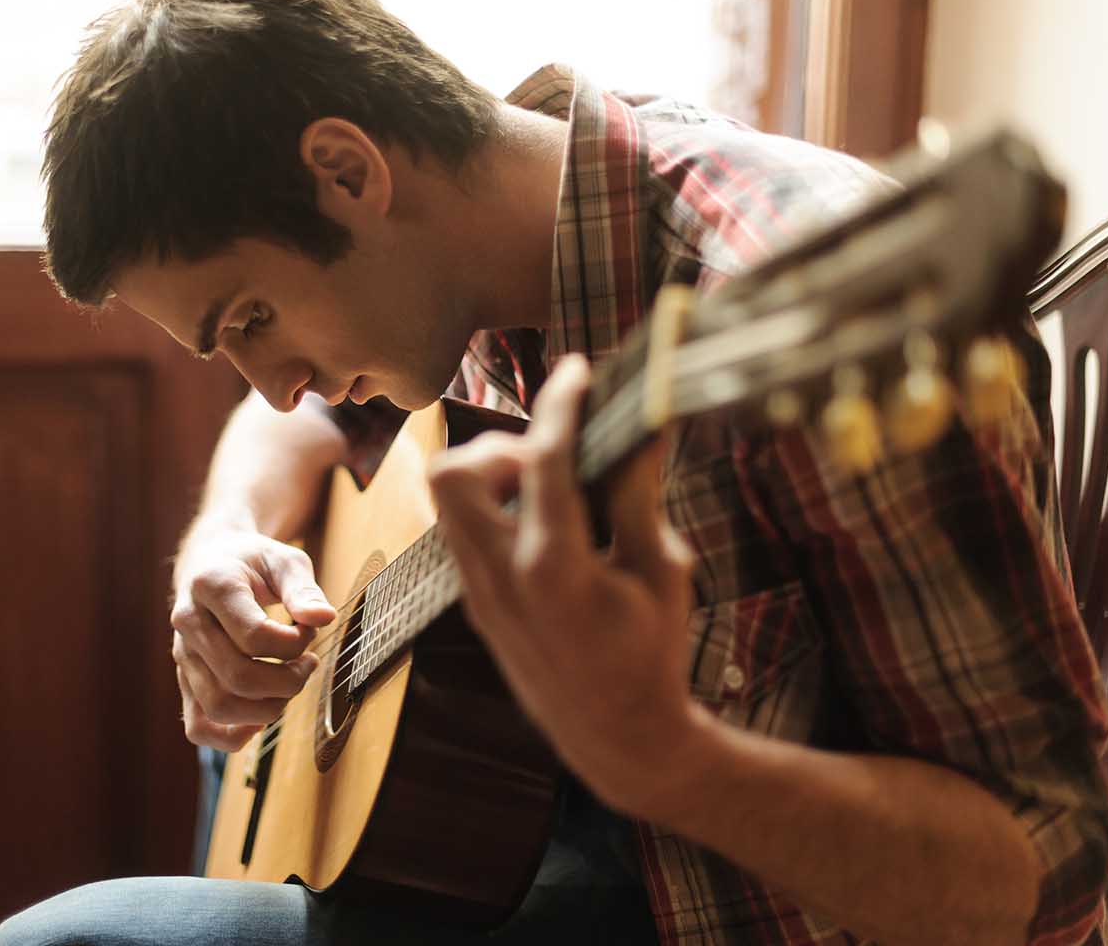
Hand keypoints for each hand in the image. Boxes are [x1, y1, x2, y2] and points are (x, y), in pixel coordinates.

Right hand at [170, 522, 336, 750]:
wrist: (210, 562)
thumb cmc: (253, 562)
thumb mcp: (283, 560)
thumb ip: (303, 588)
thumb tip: (323, 618)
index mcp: (211, 586)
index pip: (254, 636)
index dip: (293, 644)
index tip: (308, 631)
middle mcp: (188, 622)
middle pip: (237, 677)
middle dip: (287, 681)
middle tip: (308, 665)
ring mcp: (183, 655)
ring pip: (218, 707)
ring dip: (267, 709)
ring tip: (288, 686)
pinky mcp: (184, 680)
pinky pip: (198, 727)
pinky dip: (232, 735)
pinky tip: (260, 717)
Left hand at [428, 354, 700, 815]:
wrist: (614, 736)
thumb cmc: (651, 654)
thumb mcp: (661, 570)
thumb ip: (640, 496)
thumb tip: (642, 426)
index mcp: (554, 568)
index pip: (541, 462)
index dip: (559, 405)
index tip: (575, 370)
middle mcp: (501, 577)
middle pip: (453, 473)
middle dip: (497, 444)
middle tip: (549, 457)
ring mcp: (478, 592)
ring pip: (446, 500)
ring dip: (489, 475)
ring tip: (547, 487)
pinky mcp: (474, 602)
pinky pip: (462, 531)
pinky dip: (493, 507)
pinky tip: (543, 522)